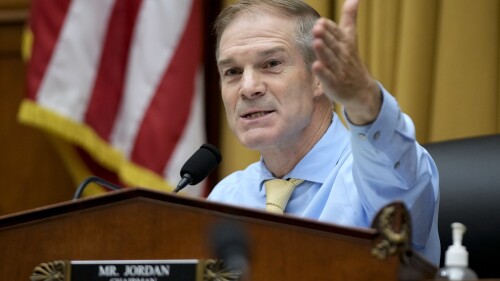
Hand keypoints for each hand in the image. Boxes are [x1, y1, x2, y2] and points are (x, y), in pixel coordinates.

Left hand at [312, 0, 380, 124]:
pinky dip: (323, 73)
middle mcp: (343, 56)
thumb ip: (350, 18)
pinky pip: (328, 77)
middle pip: (333, 45)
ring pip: (330, 59)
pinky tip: (316, 66)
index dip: (330, 29)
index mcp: (346, 43)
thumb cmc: (350, 60)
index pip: (338, 34)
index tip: (322, 22)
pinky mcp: (334, 84)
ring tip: (316, 42)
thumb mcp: (351, 37)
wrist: (361, 89)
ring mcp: (339, 70)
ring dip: (323, 52)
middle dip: (326, 37)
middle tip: (318, 28)